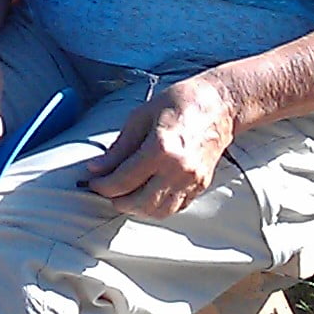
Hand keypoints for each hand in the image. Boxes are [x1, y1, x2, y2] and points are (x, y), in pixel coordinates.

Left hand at [83, 75, 237, 219]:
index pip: (123, 181)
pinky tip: (148, 193)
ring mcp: (192, 180)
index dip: (103, 185)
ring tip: (126, 194)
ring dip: (137, 208)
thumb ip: (119, 147)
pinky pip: (176, 208)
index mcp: (161, 148)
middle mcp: (178, 169)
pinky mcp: (201, 185)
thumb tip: (97, 168)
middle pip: (139, 202)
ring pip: (158, 211)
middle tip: (107, 189)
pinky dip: (158, 206)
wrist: (219, 105)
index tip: (94, 182)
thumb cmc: (179, 103)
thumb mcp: (141, 117)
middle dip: (117, 200)